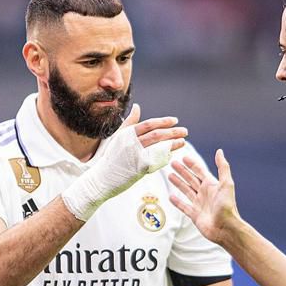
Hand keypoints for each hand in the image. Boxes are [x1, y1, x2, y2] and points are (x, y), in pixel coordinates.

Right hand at [62, 103, 187, 220]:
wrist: (101, 179)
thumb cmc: (108, 158)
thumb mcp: (116, 137)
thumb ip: (129, 122)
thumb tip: (138, 107)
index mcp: (126, 134)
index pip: (149, 124)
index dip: (163, 121)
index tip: (174, 120)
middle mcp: (131, 143)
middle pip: (157, 134)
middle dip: (173, 132)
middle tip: (184, 131)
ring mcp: (136, 155)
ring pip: (159, 146)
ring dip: (173, 143)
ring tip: (183, 141)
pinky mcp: (140, 168)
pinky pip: (157, 160)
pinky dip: (166, 156)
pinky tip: (172, 154)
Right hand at [168, 149, 240, 244]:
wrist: (225, 228)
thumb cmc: (227, 206)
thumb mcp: (226, 183)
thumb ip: (222, 167)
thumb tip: (219, 151)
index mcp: (211, 185)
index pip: (199, 171)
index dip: (192, 164)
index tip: (183, 157)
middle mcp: (204, 193)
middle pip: (191, 179)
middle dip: (182, 171)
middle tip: (172, 163)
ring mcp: (199, 204)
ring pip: (186, 191)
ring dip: (178, 183)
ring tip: (169, 175)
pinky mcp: (194, 215)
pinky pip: (183, 206)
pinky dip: (177, 202)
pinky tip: (170, 196)